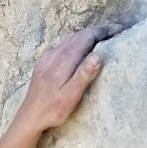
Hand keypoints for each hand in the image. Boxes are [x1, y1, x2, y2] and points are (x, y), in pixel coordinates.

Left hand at [0, 23, 122, 147]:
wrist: (29, 118)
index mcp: (63, 62)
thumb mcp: (70, 96)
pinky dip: (74, 41)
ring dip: (86, 35)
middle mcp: (53, 55)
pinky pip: (61, 45)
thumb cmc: (52, 111)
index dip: (102, 31)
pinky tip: (79, 47)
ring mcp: (46, 58)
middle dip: (96, 31)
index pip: (86, 38)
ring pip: (69, 39)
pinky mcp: (42, 63)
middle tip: (114, 31)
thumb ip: (83, 75)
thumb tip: (97, 55)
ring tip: (101, 37)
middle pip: (78, 35)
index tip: (118, 29)